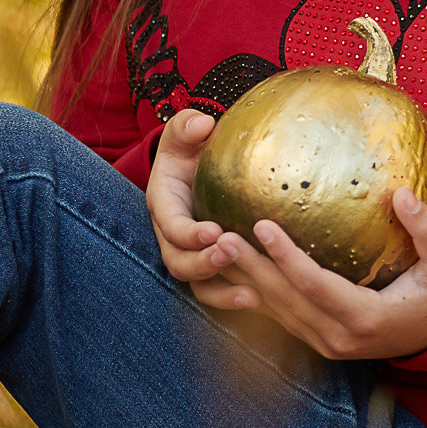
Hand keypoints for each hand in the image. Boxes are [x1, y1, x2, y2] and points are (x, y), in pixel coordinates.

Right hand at [147, 111, 235, 284]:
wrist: (198, 167)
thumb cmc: (192, 146)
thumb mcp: (185, 130)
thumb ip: (187, 125)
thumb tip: (202, 125)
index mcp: (164, 204)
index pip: (170, 226)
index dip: (189, 233)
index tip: (214, 230)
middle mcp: (173, 235)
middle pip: (179, 262)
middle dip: (204, 263)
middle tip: (232, 253)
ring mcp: (191, 254)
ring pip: (197, 283)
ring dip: (221, 291)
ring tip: (252, 293)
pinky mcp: (211, 266)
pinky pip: (217, 290)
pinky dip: (234, 299)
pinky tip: (262, 302)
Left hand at [205, 187, 426, 361]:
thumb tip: (402, 195)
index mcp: (367, 318)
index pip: (316, 286)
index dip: (287, 258)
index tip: (262, 225)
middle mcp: (339, 337)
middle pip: (285, 300)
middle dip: (250, 267)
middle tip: (219, 234)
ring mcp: (324, 342)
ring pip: (275, 310)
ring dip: (244, 278)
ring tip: (214, 244)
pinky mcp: (316, 339)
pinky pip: (278, 315)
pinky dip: (253, 290)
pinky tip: (231, 264)